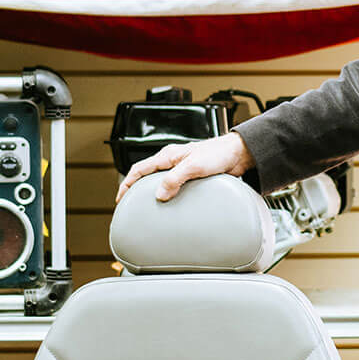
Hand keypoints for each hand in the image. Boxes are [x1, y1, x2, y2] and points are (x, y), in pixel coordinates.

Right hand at [116, 132, 253, 202]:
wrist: (238, 153)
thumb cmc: (219, 153)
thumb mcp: (194, 166)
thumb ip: (175, 179)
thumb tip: (160, 194)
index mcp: (168, 155)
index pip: (139, 169)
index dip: (127, 183)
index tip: (120, 198)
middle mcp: (173, 160)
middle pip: (146, 175)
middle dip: (135, 188)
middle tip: (130, 204)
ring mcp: (182, 168)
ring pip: (159, 180)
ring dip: (151, 192)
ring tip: (147, 206)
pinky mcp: (192, 175)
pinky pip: (174, 185)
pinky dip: (168, 194)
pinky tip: (171, 203)